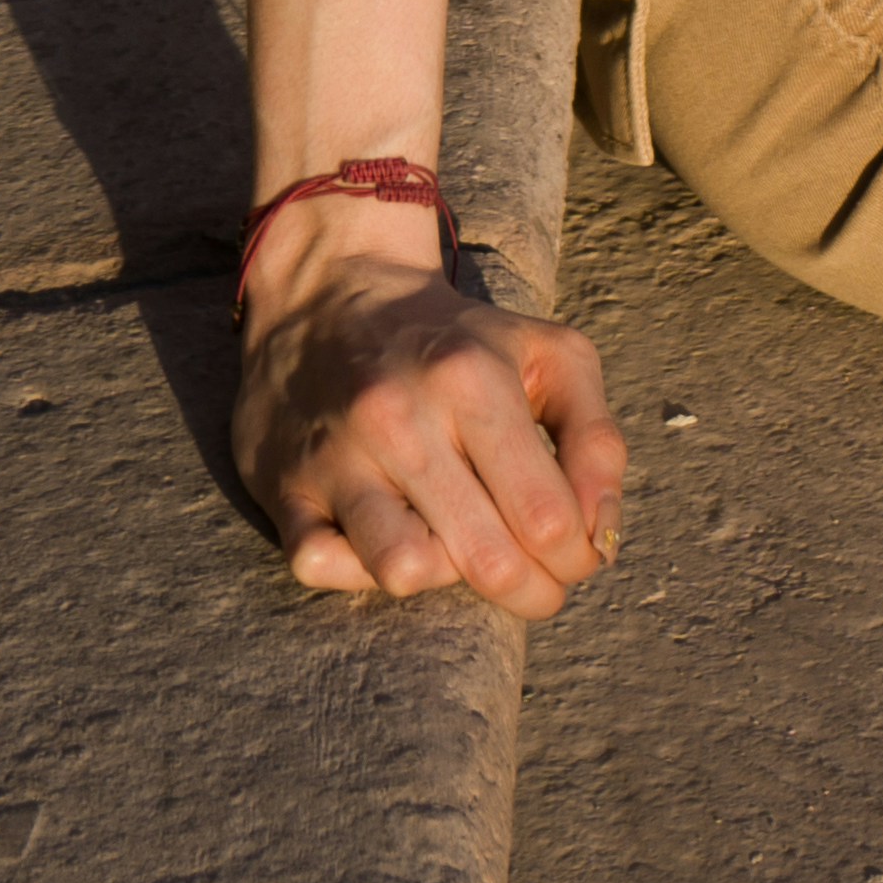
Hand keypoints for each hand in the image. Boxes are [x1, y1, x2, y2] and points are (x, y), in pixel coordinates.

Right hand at [236, 219, 627, 617]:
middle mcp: (398, 418)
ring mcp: (334, 455)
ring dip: (446, 579)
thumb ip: (596, 441)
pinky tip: (392, 541)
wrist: (333, 292)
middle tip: (538, 582)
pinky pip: (318, 565)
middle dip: (531, 590)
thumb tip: (601, 537)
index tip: (576, 553)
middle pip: (485, 559)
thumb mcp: (551, 356)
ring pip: (402, 570)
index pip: (547, 516)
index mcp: (473, 381)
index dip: (577, 557)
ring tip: (460, 551)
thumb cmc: (460, 339)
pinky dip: (360, 571)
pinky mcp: (282, 483)